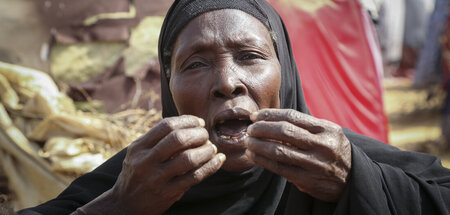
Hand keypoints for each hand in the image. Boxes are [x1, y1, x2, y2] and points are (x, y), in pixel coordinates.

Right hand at [85, 115, 225, 214]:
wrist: (125, 204)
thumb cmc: (137, 173)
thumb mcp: (138, 153)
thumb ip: (157, 139)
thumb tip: (188, 123)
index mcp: (138, 147)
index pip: (166, 125)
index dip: (187, 121)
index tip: (199, 122)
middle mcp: (146, 161)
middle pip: (178, 139)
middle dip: (198, 134)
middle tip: (206, 134)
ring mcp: (156, 178)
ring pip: (189, 158)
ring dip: (206, 150)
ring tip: (212, 147)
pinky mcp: (168, 193)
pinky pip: (195, 177)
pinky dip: (211, 166)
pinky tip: (219, 160)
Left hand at [245, 109, 350, 201]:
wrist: (354, 179)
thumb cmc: (333, 151)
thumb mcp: (327, 133)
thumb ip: (305, 126)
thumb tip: (269, 119)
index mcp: (327, 129)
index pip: (292, 117)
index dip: (270, 115)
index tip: (255, 116)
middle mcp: (323, 146)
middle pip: (284, 132)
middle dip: (261, 129)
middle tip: (249, 129)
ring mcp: (315, 164)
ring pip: (279, 151)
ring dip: (258, 145)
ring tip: (248, 142)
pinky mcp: (308, 180)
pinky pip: (279, 168)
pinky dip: (263, 161)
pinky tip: (254, 156)